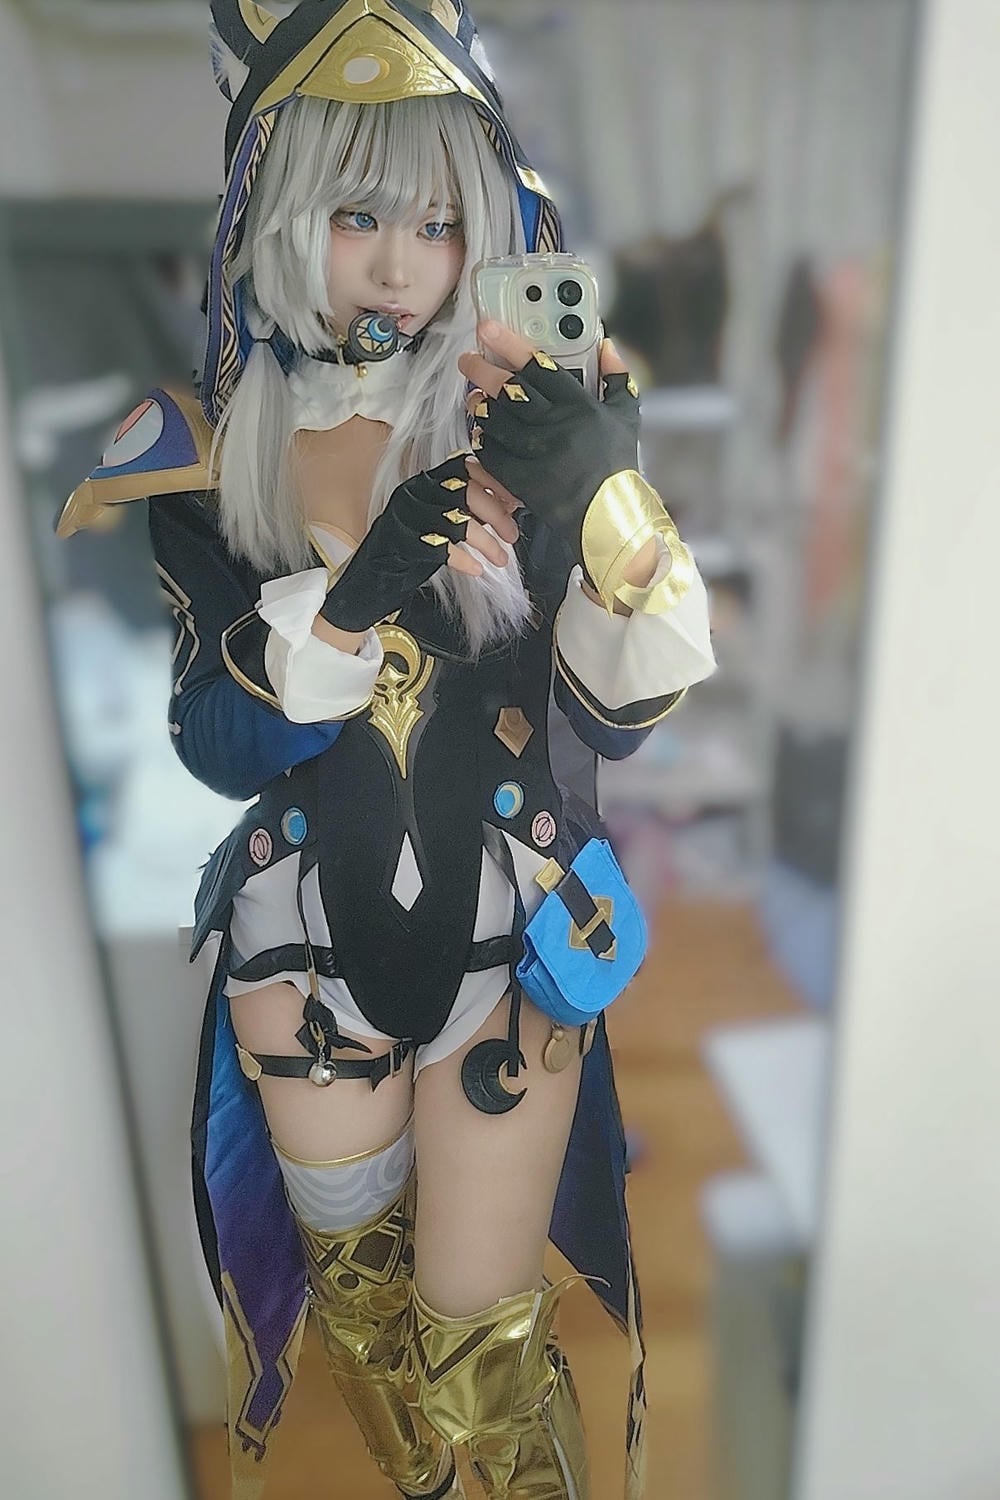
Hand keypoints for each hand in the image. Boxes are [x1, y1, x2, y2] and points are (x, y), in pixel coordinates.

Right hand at [320, 454, 508, 632]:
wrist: (369, 576)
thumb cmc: (407, 549)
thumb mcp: (437, 521)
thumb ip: (466, 510)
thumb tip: (507, 506)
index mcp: (424, 482)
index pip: (464, 469)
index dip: (494, 483)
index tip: (514, 502)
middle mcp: (414, 493)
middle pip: (465, 492)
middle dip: (496, 515)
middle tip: (511, 535)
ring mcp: (406, 516)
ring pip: (457, 520)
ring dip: (486, 542)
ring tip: (499, 558)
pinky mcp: (402, 541)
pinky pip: (441, 547)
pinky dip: (463, 559)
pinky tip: (475, 569)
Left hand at [458, 322, 641, 575]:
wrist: (609, 515)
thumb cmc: (616, 464)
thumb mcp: (626, 416)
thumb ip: (617, 377)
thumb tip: (607, 345)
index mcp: (578, 405)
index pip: (537, 366)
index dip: (509, 344)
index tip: (488, 329)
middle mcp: (554, 425)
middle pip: (507, 389)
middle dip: (481, 370)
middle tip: (467, 360)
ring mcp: (535, 453)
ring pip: (495, 419)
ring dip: (478, 405)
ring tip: (473, 397)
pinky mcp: (522, 479)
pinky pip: (491, 453)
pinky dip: (483, 440)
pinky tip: (482, 432)